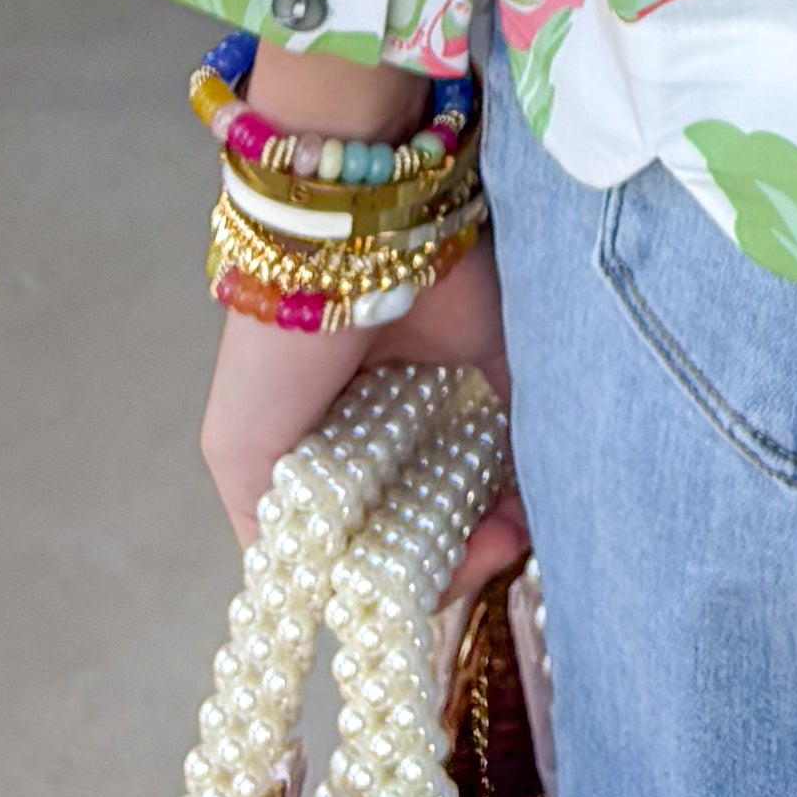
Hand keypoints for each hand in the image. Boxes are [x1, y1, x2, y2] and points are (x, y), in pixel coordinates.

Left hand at [197, 55, 526, 605]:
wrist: (366, 221)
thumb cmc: (433, 261)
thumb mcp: (495, 350)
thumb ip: (517, 425)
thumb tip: (551, 500)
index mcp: (377, 404)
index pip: (421, 497)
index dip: (476, 527)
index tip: (528, 526)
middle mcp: (326, 433)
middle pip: (390, 534)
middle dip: (458, 555)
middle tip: (512, 543)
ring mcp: (281, 457)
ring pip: (351, 552)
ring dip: (424, 568)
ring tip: (488, 547)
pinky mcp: (244, 469)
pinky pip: (300, 557)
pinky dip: (366, 576)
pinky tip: (430, 566)